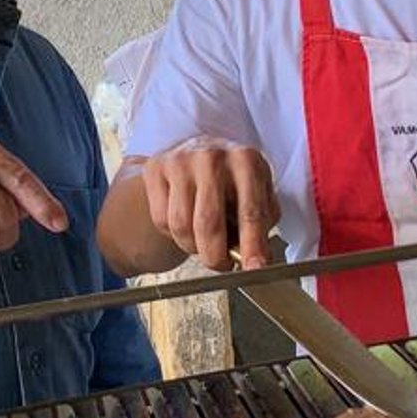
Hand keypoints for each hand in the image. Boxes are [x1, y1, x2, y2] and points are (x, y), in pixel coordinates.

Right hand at [141, 137, 279, 270]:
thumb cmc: (231, 178)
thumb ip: (261, 224)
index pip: (250, 212)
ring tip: (203, 241)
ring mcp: (180, 161)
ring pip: (181, 226)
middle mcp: (212, 157)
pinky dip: (173, 232)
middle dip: (215, 256)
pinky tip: (185, 220)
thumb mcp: (257, 191)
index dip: (252, 245)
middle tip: (221, 265)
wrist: (197, 150)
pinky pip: (162, 219)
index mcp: (246, 161)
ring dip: (192, 246)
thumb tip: (257, 259)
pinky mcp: (155, 168)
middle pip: (209, 223)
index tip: (254, 268)